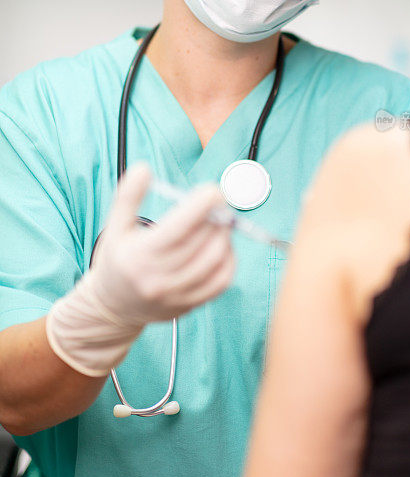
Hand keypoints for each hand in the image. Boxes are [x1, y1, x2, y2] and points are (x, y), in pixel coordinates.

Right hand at [90, 163, 235, 323]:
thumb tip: (144, 169)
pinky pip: (221, 281)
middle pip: (201, 242)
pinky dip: (229, 259)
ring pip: (215, 260)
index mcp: (140, 256)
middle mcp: (159, 278)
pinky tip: (222, 244)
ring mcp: (177, 294)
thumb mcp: (115, 228)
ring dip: (225, 235)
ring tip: (220, 220)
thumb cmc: (117, 261)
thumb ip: (128, 196)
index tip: (212, 190)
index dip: (201, 205)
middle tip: (219, 201)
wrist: (113, 307)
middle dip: (217, 216)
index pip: (179, 227)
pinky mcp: (191, 304)